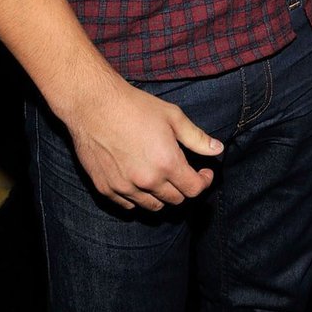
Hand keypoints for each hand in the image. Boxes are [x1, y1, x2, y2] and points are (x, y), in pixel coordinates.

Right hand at [64, 75, 222, 210]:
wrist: (94, 105)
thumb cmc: (135, 107)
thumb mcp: (173, 117)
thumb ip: (197, 138)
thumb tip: (217, 149)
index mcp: (167, 164)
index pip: (194, 190)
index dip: (203, 182)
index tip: (203, 173)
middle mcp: (147, 181)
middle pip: (175, 200)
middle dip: (184, 188)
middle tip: (183, 174)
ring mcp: (124, 187)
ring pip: (152, 206)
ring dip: (161, 196)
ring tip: (161, 178)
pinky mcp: (105, 188)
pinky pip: (127, 205)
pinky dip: (137, 198)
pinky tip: (139, 181)